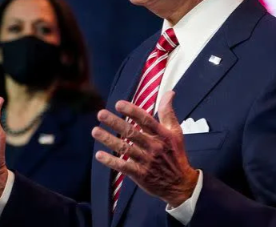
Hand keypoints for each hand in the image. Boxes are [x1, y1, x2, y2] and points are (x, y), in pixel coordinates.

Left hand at [91, 91, 197, 207]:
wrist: (180, 183)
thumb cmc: (175, 154)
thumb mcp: (175, 131)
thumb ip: (168, 112)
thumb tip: (169, 92)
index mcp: (162, 134)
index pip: (145, 120)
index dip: (132, 111)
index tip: (118, 104)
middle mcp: (154, 147)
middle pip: (132, 132)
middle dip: (115, 123)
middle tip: (101, 114)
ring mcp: (146, 161)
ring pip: (124, 148)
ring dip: (108, 139)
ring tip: (95, 131)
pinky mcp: (141, 174)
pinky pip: (123, 167)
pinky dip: (111, 161)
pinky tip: (99, 155)